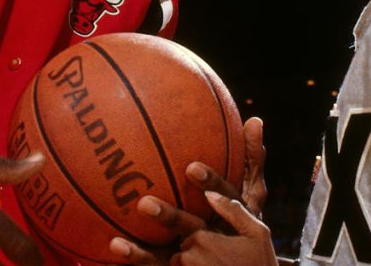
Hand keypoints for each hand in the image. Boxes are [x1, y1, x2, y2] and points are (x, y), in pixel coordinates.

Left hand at [107, 118, 268, 264]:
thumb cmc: (248, 231)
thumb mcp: (255, 198)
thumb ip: (252, 162)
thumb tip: (255, 119)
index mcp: (235, 222)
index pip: (225, 200)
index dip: (210, 184)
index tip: (192, 168)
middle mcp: (215, 241)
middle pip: (191, 229)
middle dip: (170, 218)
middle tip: (145, 203)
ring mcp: (197, 262)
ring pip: (169, 256)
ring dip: (143, 253)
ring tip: (117, 242)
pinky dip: (137, 262)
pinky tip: (116, 249)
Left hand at [173, 192, 278, 265]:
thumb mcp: (257, 235)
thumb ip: (233, 211)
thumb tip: (209, 193)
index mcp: (204, 240)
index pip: (192, 235)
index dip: (207, 243)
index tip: (223, 252)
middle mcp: (190, 258)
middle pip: (183, 252)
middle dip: (198, 258)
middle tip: (223, 265)